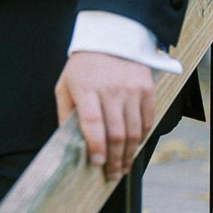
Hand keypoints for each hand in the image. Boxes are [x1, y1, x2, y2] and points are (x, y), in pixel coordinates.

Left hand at [55, 52, 154, 182]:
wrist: (111, 38)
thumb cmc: (83, 67)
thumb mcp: (65, 85)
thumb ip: (66, 113)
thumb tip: (69, 143)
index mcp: (86, 88)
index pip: (93, 124)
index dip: (96, 148)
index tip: (96, 164)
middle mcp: (110, 89)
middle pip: (116, 133)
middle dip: (114, 160)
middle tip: (111, 175)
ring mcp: (131, 89)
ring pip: (133, 132)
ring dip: (128, 155)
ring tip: (122, 167)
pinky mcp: (146, 88)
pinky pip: (147, 121)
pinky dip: (141, 138)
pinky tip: (134, 147)